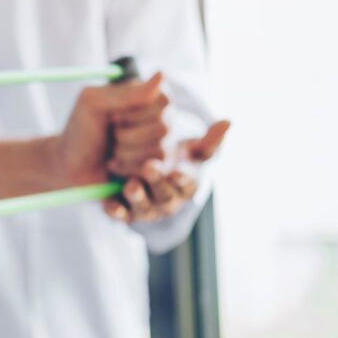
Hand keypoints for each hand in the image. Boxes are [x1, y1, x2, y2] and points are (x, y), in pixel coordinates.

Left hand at [47, 73, 166, 186]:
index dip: (135, 113)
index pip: (164, 100)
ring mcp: (159, 142)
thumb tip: (161, 74)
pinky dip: (129, 168)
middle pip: (164, 127)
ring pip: (159, 150)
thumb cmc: (80, 131)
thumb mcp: (94, 104)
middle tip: (110, 134)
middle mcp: (158, 116)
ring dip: (126, 153)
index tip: (112, 116)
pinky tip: (115, 165)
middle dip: (127, 135)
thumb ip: (128, 93)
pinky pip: (156, 169)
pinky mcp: (155, 166)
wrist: (70, 167)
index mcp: (145, 94)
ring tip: (111, 151)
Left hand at [104, 120, 229, 222]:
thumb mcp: (188, 148)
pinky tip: (110, 205)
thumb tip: (228, 121)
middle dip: (158, 182)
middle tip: (149, 167)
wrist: (137, 167)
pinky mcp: (124, 211)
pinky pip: (120, 215)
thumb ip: (207, 139)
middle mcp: (167, 198)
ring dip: (138, 197)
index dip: (183, 177)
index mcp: (185, 183)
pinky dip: (117, 212)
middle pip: (165, 195)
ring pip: (143, 207)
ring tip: (131, 185)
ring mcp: (146, 207)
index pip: (187, 182)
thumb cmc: (170, 156)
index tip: (179, 169)